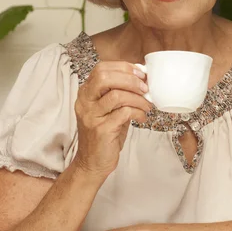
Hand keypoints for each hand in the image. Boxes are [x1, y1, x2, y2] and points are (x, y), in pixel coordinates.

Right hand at [74, 61, 151, 177]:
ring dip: (138, 98)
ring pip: (117, 95)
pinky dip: (138, 112)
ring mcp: (91, 116)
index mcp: (85, 93)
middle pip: (105, 77)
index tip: (140, 74)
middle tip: (145, 88)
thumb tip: (142, 78)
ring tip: (147, 106)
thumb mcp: (110, 109)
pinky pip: (124, 113)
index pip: (101, 68)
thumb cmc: (105, 134)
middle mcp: (84, 102)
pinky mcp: (101, 130)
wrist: (92, 163)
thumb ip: (120, 92)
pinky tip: (142, 118)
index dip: (123, 67)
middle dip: (130, 79)